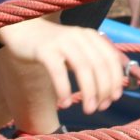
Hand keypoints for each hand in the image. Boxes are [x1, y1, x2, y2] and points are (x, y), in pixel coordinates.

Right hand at [0, 17, 124, 114]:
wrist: (23, 29)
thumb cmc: (54, 46)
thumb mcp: (78, 49)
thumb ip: (93, 63)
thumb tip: (110, 91)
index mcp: (91, 36)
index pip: (111, 58)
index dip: (116, 79)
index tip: (114, 98)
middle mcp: (80, 36)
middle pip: (100, 64)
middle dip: (104, 89)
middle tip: (100, 108)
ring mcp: (62, 41)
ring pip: (83, 68)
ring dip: (89, 92)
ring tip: (88, 109)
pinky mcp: (44, 49)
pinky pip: (58, 71)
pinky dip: (64, 89)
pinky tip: (65, 104)